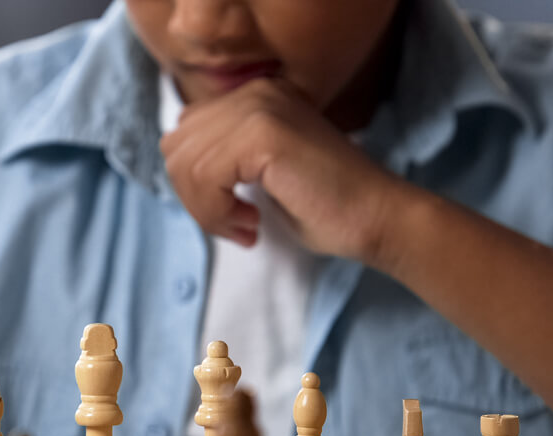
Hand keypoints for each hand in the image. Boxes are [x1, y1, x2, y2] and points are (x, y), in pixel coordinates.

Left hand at [160, 78, 411, 265]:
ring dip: (207, 210)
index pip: (184, 135)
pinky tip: (251, 224)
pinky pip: (205, 177)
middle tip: (235, 224)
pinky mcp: (263, 133)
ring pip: (185, 165)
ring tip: (245, 226)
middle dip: (195, 199)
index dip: (194, 185)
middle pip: (176, 147)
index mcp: (253, 96)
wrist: (377, 217)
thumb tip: (178, 168)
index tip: (229, 214)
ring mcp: (259, 107)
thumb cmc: (324, 206)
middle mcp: (254, 92)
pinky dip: (217, 212)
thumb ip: (220, 159)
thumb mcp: (258, 174)